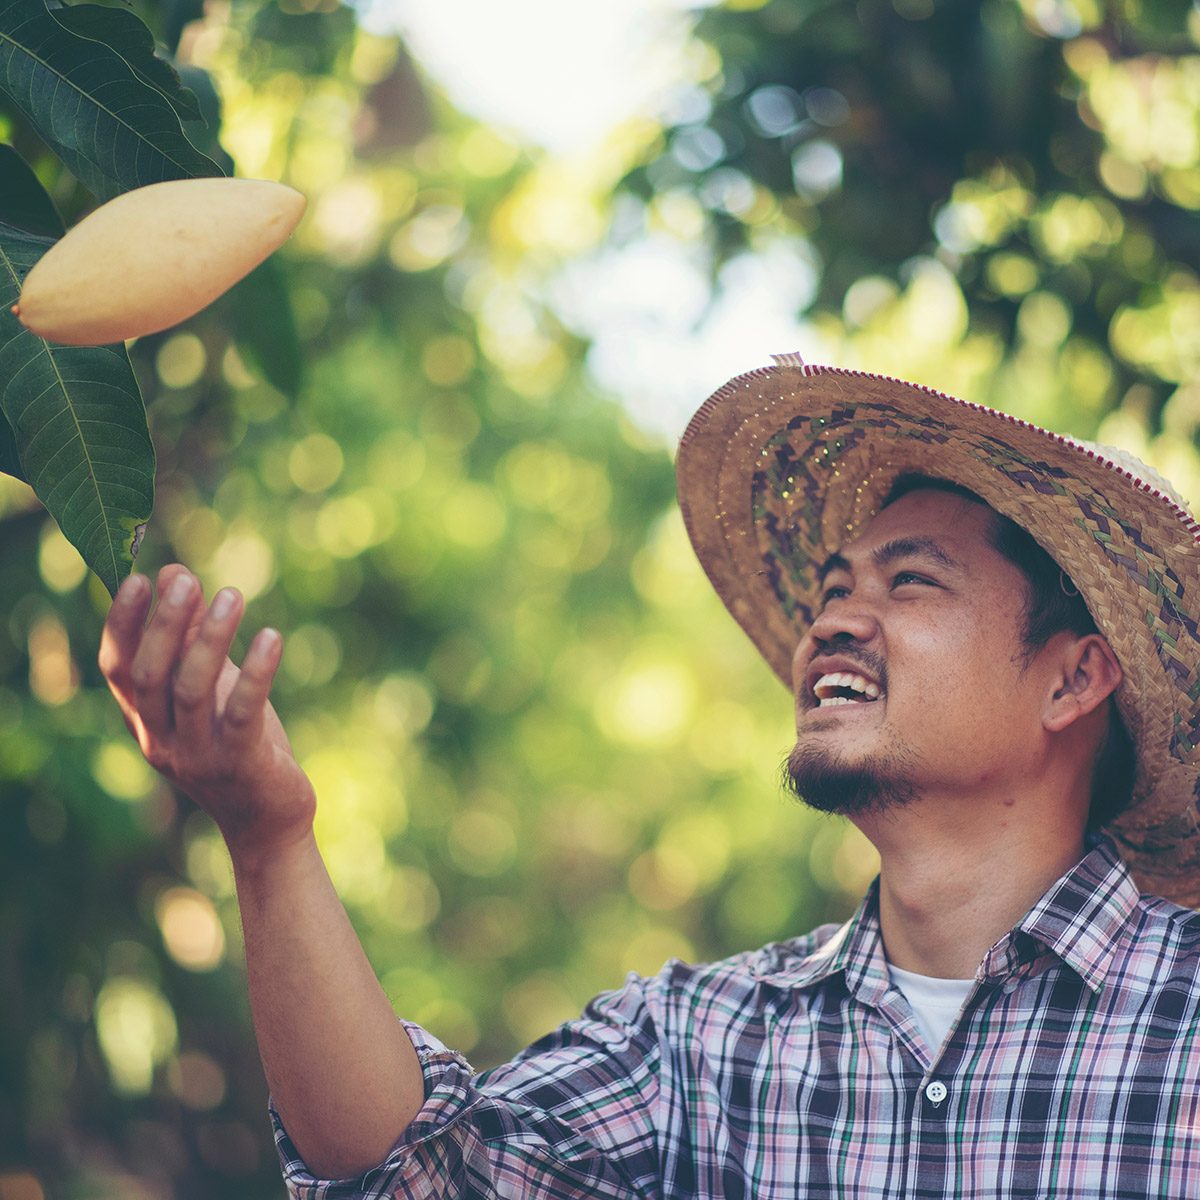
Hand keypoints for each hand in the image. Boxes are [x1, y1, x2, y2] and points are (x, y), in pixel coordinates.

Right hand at [98, 564, 316, 865]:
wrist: (269, 818)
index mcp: (147, 721)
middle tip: (186, 579)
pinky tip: (271, 636)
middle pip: (150, 676)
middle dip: (164, 624)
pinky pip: (243, 713)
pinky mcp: (242, 764)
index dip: (123, 624)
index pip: (119, 669)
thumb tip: (175, 574)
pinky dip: (258, 672)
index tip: (138, 578)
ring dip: (210, 639)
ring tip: (232, 594)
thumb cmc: (239, 744)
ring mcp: (200, 756)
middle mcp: (162, 740)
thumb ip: (190, 641)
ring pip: (193, 691)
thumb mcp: (210, 690)